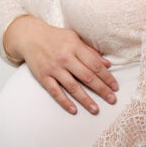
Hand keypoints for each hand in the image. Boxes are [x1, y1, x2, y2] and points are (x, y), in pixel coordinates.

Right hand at [3, 16, 118, 114]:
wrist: (30, 36)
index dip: (107, 77)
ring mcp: (53, 68)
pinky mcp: (43, 76)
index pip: (95, 65)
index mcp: (74, 46)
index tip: (115, 87)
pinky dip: (64, 101)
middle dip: (101, 89)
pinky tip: (74, 110)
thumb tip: (107, 64)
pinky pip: (55, 91)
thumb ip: (90, 51)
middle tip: (111, 100)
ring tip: (96, 110)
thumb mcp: (74, 38)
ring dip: (85, 100)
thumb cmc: (55, 37)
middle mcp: (65, 57)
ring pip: (73, 87)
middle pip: (87, 77)